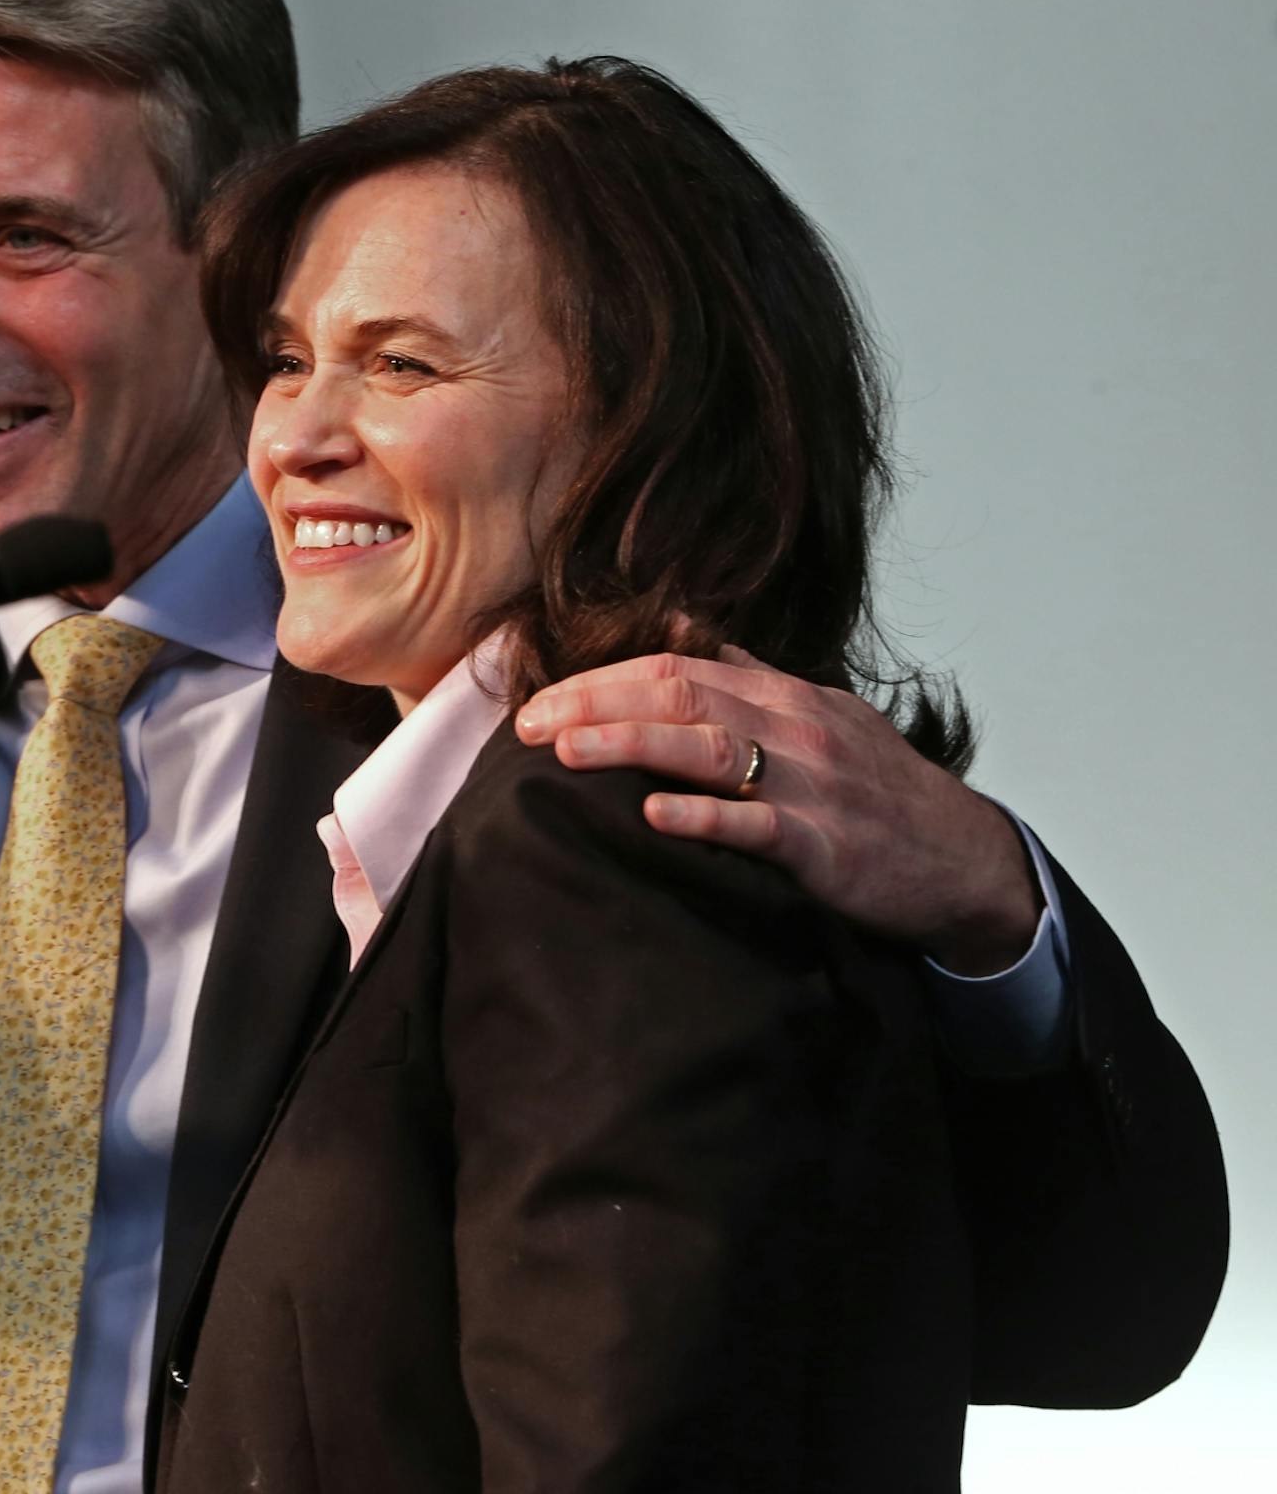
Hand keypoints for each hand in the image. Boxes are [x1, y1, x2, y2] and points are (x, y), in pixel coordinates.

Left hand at [514, 647, 1040, 973]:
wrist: (967, 862)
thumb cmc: (881, 793)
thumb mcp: (822, 718)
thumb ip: (753, 676)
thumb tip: (686, 631)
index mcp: (783, 695)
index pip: (674, 668)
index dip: (600, 681)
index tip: (539, 703)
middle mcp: (793, 726)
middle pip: (677, 695)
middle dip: (594, 704)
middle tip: (526, 726)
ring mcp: (811, 783)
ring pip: (707, 747)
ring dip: (627, 743)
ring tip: (563, 752)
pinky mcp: (827, 846)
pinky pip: (757, 825)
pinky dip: (702, 816)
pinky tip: (651, 815)